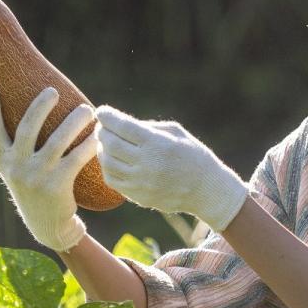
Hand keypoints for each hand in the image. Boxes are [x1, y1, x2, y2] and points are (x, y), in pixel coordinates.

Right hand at [0, 86, 97, 251]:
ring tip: (87, 110)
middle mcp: (16, 167)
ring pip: (56, 141)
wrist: (48, 225)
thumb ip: (17, 148)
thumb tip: (28, 112)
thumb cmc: (36, 189)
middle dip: (40, 106)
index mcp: (3, 161)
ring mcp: (36, 177)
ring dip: (73, 121)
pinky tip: (98, 135)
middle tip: (53, 91)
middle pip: (26, 129)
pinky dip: (89, 144)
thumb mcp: (19, 171)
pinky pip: (76, 158)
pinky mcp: (57, 185)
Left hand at [94, 106, 247, 232]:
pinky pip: (112, 180)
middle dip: (102, 131)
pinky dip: (107, 167)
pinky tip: (112, 160)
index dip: (107, 116)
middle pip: (110, 143)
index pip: (122, 125)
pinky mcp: (138, 196)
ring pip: (107, 162)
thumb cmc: (193, 155)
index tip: (102, 111)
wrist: (206, 190)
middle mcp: (147, 163)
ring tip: (105, 143)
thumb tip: (120, 123)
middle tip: (102, 126)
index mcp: (157, 143)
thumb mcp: (176, 133)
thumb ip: (147, 127)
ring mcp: (141, 182)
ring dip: (101, 149)